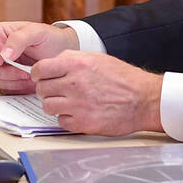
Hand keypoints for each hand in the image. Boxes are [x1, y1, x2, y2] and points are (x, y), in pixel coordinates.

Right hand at [0, 21, 77, 93]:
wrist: (63, 52)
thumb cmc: (50, 38)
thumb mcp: (36, 32)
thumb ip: (18, 39)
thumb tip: (3, 53)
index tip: (0, 60)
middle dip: (5, 71)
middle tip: (23, 71)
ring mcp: (3, 67)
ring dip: (12, 81)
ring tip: (29, 76)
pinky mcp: (10, 80)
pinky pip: (5, 89)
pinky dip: (17, 88)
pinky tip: (29, 82)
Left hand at [34, 51, 164, 135]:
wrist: (144, 99)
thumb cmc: (123, 78)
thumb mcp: (96, 58)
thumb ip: (71, 59)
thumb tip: (51, 63)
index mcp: (76, 64)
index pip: (40, 69)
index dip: (38, 74)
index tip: (41, 77)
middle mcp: (74, 84)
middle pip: (41, 89)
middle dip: (47, 90)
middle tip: (57, 91)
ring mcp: (78, 105)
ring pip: (48, 106)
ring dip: (55, 105)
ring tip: (67, 103)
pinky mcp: (83, 123)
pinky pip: (61, 122)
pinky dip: (67, 118)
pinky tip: (77, 113)